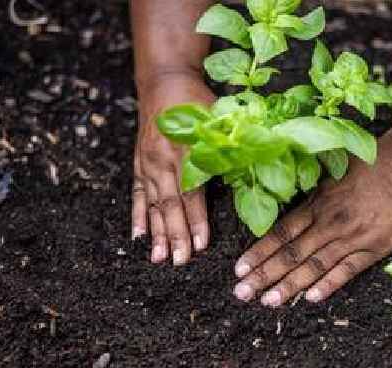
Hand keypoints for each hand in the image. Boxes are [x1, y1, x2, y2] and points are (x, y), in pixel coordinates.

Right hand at [132, 72, 214, 264]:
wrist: (164, 81)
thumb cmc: (198, 102)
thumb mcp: (220, 119)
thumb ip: (231, 148)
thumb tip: (254, 174)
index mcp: (187, 150)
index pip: (193, 193)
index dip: (197, 220)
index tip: (202, 245)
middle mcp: (164, 159)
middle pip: (170, 204)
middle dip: (175, 236)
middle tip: (180, 262)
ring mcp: (148, 163)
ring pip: (153, 204)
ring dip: (156, 233)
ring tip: (159, 258)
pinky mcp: (139, 163)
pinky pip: (138, 194)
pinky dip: (137, 216)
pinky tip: (137, 236)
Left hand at [232, 130, 391, 305]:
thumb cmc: (375, 160)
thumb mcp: (335, 168)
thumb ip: (314, 190)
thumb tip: (290, 195)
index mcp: (318, 202)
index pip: (280, 233)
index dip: (258, 252)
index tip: (239, 269)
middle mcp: (330, 222)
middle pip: (290, 254)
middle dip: (264, 275)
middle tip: (241, 293)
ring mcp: (352, 237)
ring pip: (314, 266)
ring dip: (289, 286)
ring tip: (268, 302)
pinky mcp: (375, 248)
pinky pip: (347, 271)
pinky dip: (329, 284)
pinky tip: (311, 298)